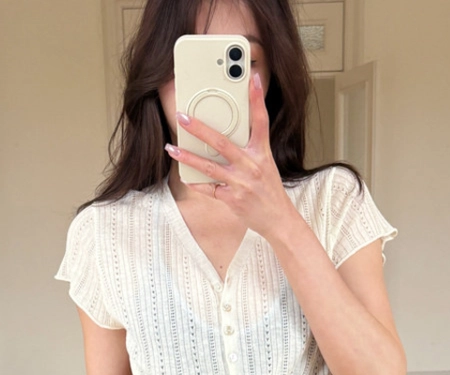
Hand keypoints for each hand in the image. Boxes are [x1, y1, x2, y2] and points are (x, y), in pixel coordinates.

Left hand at [164, 72, 294, 238]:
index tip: (252, 79)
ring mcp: (240, 183)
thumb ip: (248, 150)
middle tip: (183, 117)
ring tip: (172, 149)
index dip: (257, 99)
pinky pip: (209, 189)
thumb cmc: (269, 190)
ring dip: (188, 157)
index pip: (260, 121)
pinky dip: (196, 183)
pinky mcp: (231, 198)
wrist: (277, 219)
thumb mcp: (265, 165)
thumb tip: (226, 137)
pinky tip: (185, 176)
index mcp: (262, 153)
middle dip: (200, 129)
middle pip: (222, 142)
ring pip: (209, 166)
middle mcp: (251, 166)